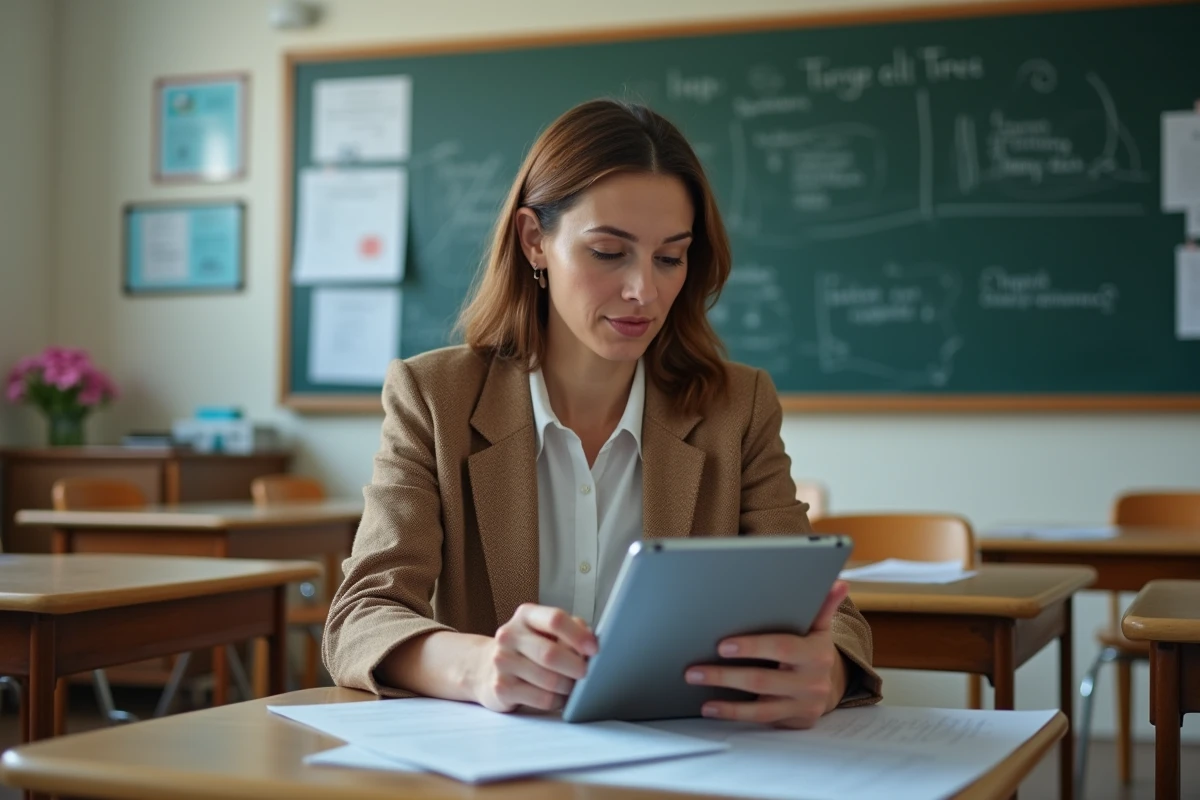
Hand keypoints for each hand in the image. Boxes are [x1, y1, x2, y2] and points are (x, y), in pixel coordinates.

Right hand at [470, 603, 597, 712]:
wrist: (486, 669)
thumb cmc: (530, 648)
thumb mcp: (547, 631)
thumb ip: (571, 630)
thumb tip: (593, 645)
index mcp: (526, 615)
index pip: (555, 619)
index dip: (578, 635)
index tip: (594, 649)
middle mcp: (510, 635)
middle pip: (550, 653)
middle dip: (576, 667)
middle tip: (586, 674)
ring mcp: (502, 662)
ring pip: (549, 680)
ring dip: (568, 687)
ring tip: (572, 686)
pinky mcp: (501, 688)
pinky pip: (542, 699)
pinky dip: (557, 701)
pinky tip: (558, 696)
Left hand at [684, 580, 850, 728]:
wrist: (830, 684)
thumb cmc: (811, 648)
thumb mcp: (818, 627)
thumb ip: (822, 605)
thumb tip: (837, 583)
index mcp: (817, 653)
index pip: (781, 648)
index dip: (752, 647)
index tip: (722, 645)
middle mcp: (813, 682)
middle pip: (763, 680)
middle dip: (725, 675)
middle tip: (693, 670)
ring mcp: (804, 706)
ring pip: (760, 707)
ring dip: (725, 700)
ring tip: (697, 687)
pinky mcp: (794, 722)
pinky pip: (761, 720)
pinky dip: (734, 714)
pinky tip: (711, 708)